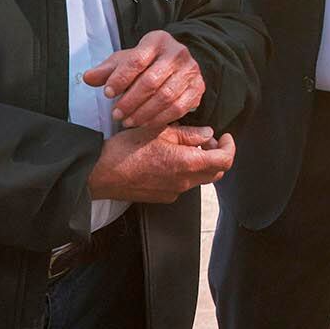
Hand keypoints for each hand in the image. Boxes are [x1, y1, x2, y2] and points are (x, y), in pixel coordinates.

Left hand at [83, 30, 203, 129]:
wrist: (176, 65)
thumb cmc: (147, 63)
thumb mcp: (125, 60)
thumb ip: (107, 70)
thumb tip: (87, 78)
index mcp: (158, 40)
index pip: (137, 60)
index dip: (120, 79)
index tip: (107, 93)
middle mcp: (178, 53)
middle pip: (151, 81)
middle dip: (130, 101)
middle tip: (115, 114)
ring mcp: (191, 71)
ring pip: (165, 97)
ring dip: (143, 113)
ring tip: (127, 121)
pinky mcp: (198, 88)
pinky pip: (178, 108)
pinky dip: (159, 119)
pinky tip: (144, 123)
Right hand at [86, 124, 235, 203]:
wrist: (100, 174)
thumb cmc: (126, 150)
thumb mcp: (159, 131)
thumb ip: (188, 133)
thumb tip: (208, 134)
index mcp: (187, 163)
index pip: (224, 160)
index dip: (229, 147)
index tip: (224, 137)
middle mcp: (184, 182)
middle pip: (216, 172)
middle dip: (216, 154)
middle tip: (206, 139)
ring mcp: (174, 192)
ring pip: (200, 179)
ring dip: (201, 163)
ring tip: (186, 146)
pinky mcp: (163, 197)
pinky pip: (184, 185)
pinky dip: (186, 172)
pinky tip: (172, 159)